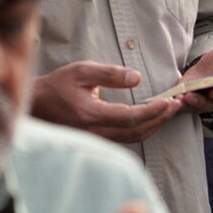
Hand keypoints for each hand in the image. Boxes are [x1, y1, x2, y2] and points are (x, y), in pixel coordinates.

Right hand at [31, 60, 175, 143]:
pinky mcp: (98, 140)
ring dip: (154, 125)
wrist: (35, 105)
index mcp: (90, 113)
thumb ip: (109, 74)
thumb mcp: (80, 71)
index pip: (131, 117)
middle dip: (160, 118)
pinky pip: (127, 139)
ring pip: (134, 138)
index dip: (154, 111)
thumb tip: (137, 78)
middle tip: (176, 104)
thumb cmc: (57, 86)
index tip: (169, 100)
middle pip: (138, 131)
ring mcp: (96, 139)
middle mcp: (95, 131)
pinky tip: (151, 118)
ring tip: (168, 110)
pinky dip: (143, 129)